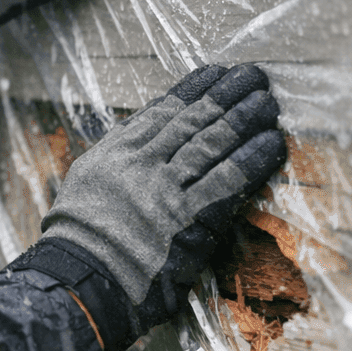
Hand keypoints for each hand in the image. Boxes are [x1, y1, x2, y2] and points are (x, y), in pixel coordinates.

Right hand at [8, 64, 285, 350]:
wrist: (81, 278)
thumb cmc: (79, 238)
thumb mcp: (87, 182)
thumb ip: (118, 157)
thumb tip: (144, 137)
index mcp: (117, 151)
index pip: (163, 110)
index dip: (194, 90)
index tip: (216, 72)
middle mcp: (142, 163)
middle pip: (193, 121)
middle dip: (227, 95)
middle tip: (253, 77)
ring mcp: (165, 190)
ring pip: (212, 143)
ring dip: (245, 120)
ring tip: (268, 103)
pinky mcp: (188, 220)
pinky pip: (227, 182)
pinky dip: (252, 160)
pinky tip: (272, 144)